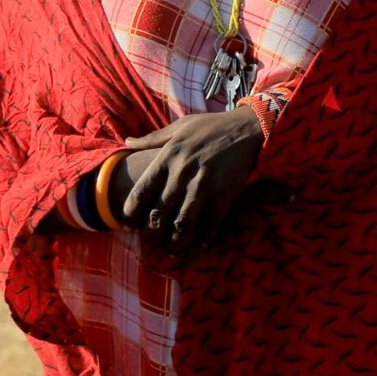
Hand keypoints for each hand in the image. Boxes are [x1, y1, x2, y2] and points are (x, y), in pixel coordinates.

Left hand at [120, 107, 263, 245]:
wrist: (250, 126)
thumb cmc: (212, 126)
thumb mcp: (179, 126)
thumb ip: (152, 138)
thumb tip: (126, 142)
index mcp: (168, 157)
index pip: (140, 191)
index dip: (131, 213)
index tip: (130, 224)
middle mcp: (181, 172)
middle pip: (158, 213)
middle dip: (152, 234)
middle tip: (152, 242)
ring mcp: (203, 183)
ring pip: (182, 223)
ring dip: (177, 241)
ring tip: (175, 249)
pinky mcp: (223, 191)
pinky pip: (211, 222)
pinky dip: (206, 237)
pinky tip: (203, 243)